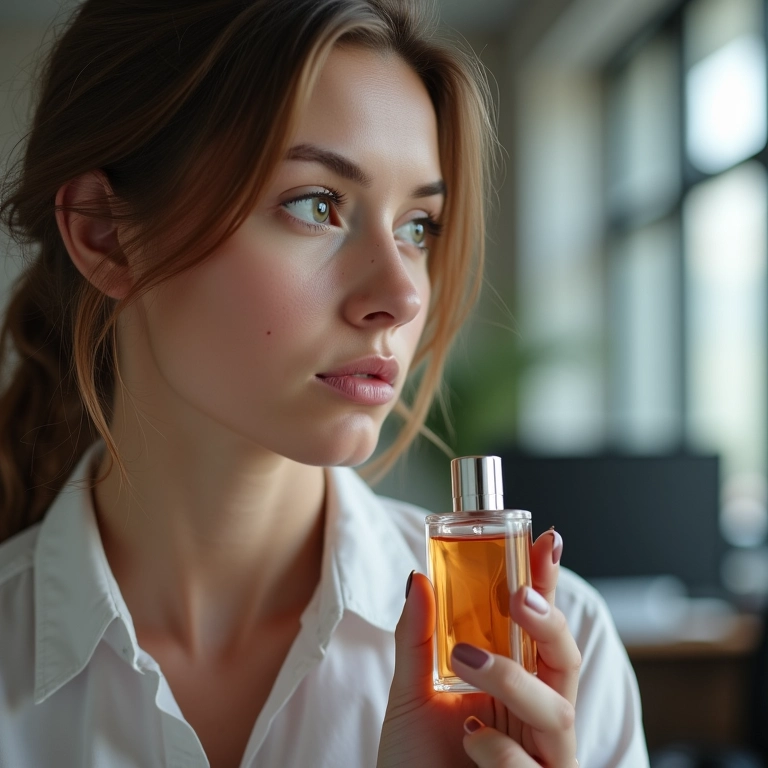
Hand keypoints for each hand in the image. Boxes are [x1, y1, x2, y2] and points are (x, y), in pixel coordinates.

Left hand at [376, 530, 579, 767]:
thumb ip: (417, 638)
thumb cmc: (415, 761)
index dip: (548, 585)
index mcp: (511, 683)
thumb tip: (418, 577)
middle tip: (518, 596)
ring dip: (513, 680)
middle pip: (567, 661)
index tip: (547, 540)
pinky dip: (498, 750)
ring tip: (465, 661)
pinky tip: (468, 741)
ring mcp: (540, 758)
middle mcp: (533, 717)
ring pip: (559, 712)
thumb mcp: (409, 694)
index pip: (538, 628)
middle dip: (550, 623)